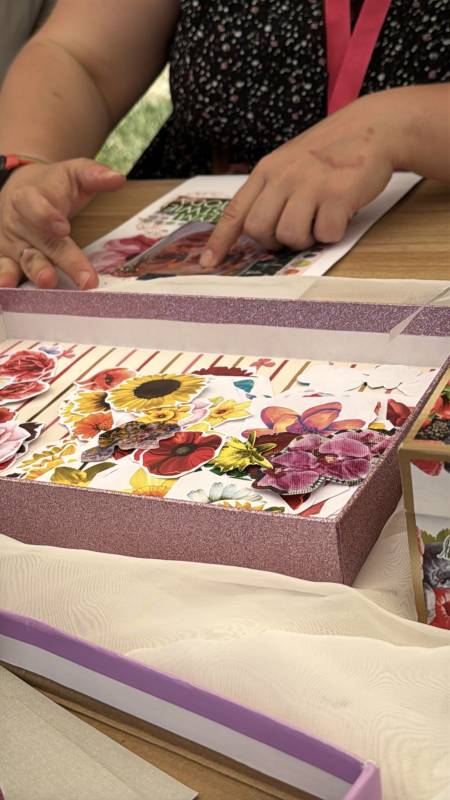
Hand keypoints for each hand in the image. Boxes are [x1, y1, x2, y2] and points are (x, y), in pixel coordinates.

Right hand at [0, 158, 124, 287]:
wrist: (19, 189)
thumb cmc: (52, 186)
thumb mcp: (72, 173)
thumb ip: (93, 175)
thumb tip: (118, 179)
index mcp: (29, 197)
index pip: (33, 205)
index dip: (46, 216)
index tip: (64, 228)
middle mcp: (17, 222)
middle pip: (40, 243)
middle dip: (62, 261)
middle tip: (84, 280)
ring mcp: (11, 244)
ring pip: (23, 261)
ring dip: (35, 274)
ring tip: (47, 283)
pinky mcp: (7, 260)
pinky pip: (7, 271)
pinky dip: (8, 282)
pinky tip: (11, 293)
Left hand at [201, 92, 399, 266]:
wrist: (373, 127)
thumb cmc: (329, 153)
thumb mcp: (290, 163)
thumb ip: (271, 192)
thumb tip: (257, 233)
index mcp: (267, 170)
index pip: (236, 211)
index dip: (220, 241)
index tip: (208, 263)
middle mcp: (283, 177)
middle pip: (258, 230)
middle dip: (273, 241)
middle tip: (295, 230)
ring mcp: (310, 184)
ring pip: (289, 236)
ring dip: (305, 239)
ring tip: (319, 220)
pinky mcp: (338, 195)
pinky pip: (325, 234)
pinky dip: (333, 233)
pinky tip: (340, 214)